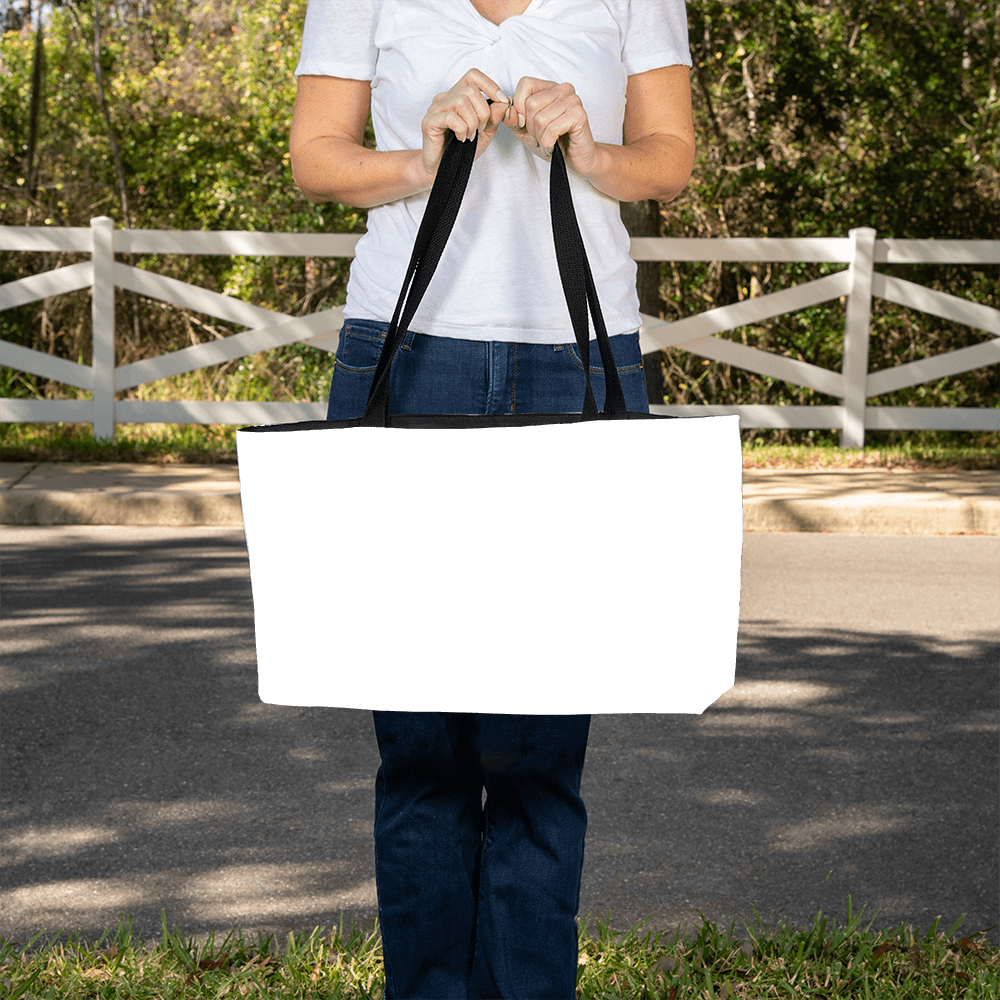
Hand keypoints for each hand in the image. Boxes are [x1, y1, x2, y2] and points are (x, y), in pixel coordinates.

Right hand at [419, 68, 511, 182]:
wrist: (444, 169)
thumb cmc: (462, 150)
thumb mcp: (485, 132)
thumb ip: (494, 116)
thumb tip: (504, 102)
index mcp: (457, 95)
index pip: (473, 75)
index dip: (490, 85)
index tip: (501, 101)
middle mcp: (445, 97)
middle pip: (471, 91)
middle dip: (483, 112)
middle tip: (480, 129)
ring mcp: (435, 108)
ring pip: (461, 102)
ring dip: (472, 122)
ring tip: (470, 136)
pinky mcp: (429, 121)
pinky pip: (451, 117)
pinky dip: (461, 129)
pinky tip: (461, 139)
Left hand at [503, 77, 600, 176]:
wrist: (576, 160)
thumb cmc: (553, 143)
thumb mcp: (526, 131)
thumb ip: (513, 119)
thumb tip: (508, 110)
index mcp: (550, 88)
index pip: (525, 84)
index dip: (519, 108)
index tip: (527, 124)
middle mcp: (563, 89)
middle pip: (531, 104)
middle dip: (531, 128)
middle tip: (542, 137)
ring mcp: (573, 100)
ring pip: (540, 119)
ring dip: (540, 138)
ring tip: (549, 142)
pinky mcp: (579, 115)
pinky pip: (551, 129)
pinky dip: (548, 143)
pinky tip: (555, 146)